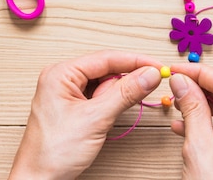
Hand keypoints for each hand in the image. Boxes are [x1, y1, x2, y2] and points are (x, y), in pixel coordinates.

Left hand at [9, 50, 162, 179]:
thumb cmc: (53, 153)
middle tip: (148, 88)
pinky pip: (99, 98)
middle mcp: (63, 79)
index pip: (106, 58)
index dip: (136, 61)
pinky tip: (107, 117)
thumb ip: (125, 93)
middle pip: (107, 70)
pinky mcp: (74, 108)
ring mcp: (68, 94)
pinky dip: (110, 106)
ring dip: (116, 97)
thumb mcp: (95, 119)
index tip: (159, 67)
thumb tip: (149, 74)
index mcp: (61, 73)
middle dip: (124, 83)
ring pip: (105, 85)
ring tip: (107, 117)